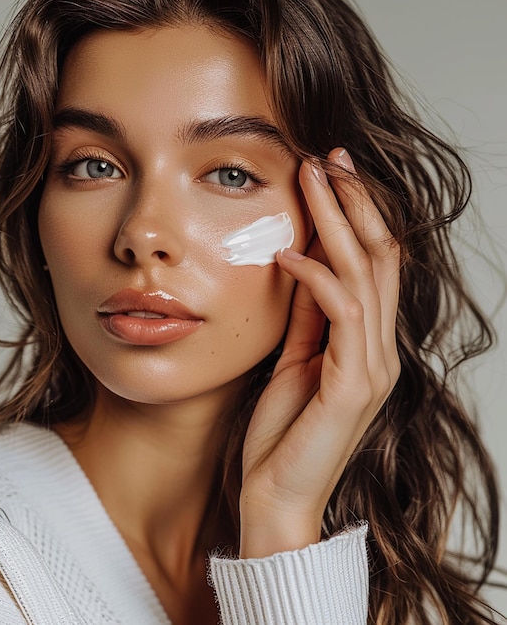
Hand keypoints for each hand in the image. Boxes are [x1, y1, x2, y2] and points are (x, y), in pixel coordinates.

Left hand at [239, 148, 400, 557]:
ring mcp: (372, 368)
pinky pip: (340, 314)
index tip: (331, 173)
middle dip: (354, 203)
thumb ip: (306, 317)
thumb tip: (302, 263)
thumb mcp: (293, 360)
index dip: (358, 216)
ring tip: (312, 180)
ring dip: (337, 223)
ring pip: (366, 275)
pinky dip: (315, 277)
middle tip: (329, 158)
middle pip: (379, 258)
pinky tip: (286, 254)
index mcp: (368, 346)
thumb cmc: (282, 434)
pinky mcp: (353, 386)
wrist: (276, 498)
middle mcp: (380, 352)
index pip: (374, 266)